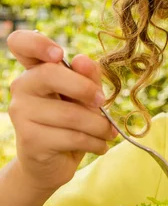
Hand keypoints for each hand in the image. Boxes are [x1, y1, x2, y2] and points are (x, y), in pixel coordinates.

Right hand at [6, 30, 115, 192]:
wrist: (56, 162)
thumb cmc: (73, 121)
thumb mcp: (86, 95)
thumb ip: (88, 76)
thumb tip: (82, 60)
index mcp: (37, 70)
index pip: (20, 43)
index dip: (37, 43)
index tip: (59, 54)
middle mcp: (22, 87)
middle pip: (50, 74)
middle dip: (84, 88)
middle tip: (102, 101)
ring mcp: (21, 113)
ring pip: (69, 113)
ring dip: (99, 125)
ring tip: (108, 132)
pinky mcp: (30, 139)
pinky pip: (72, 137)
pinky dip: (95, 142)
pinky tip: (101, 145)